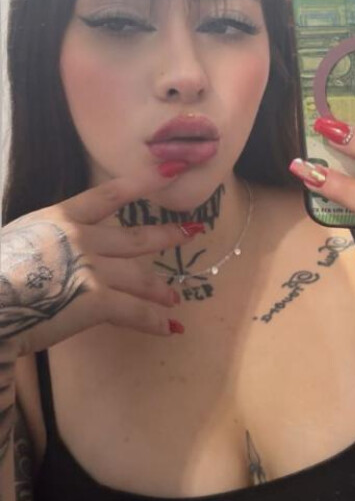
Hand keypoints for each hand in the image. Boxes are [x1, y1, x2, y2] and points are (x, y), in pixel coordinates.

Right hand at [0, 163, 199, 359]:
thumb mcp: (17, 241)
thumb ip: (44, 242)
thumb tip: (52, 256)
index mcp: (58, 217)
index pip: (108, 194)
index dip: (142, 182)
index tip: (169, 171)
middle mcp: (81, 237)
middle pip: (135, 237)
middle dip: (167, 235)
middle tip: (191, 231)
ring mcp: (92, 267)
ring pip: (140, 277)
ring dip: (160, 289)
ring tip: (174, 297)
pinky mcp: (96, 299)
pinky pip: (135, 311)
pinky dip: (154, 321)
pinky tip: (168, 328)